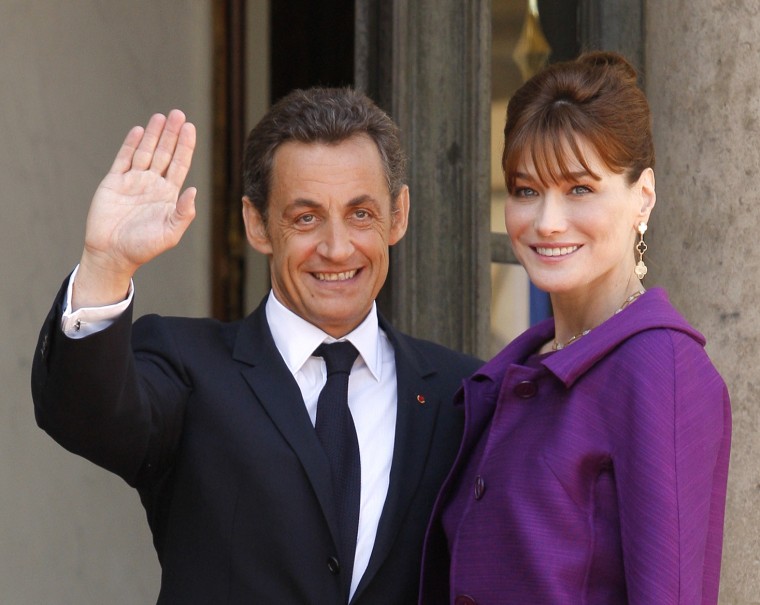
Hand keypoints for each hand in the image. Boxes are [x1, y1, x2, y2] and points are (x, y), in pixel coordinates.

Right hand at [73, 110, 196, 308]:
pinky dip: (131, 144)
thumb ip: (183, 213)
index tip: (190, 127)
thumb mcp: (170, 233)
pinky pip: (124, 159)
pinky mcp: (114, 182)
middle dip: (171, 134)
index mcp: (168, 195)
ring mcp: (133, 181)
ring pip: (145, 152)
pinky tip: (139, 130)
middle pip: (164, 153)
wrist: (112, 254)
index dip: (185, 146)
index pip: (179, 164)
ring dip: (153, 134)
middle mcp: (152, 185)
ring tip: (161, 116)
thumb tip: (194, 190)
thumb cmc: (143, 248)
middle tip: (178, 113)